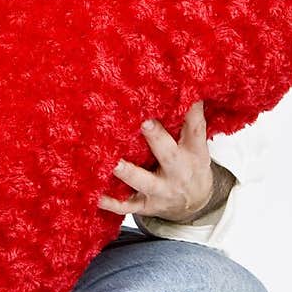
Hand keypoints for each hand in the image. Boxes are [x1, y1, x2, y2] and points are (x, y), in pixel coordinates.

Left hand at [98, 100, 214, 223]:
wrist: (194, 205)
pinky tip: (95, 195)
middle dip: (157, 139)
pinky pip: (126, 206)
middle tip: (145, 123)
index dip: (191, 113)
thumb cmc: (190, 166)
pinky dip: (110, 202)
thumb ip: (189, 121)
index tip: (186, 96)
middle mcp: (178, 172)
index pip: (195, 130)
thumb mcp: (196, 146)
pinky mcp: (145, 204)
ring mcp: (160, 190)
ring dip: (128, 172)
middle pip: (168, 155)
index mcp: (193, 153)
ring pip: (143, 182)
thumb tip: (187, 86)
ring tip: (113, 163)